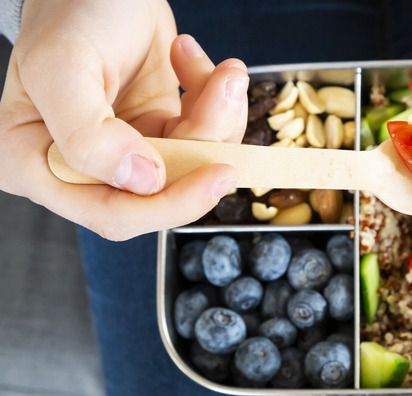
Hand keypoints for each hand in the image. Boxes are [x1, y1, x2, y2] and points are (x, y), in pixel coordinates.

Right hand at [0, 0, 247, 240]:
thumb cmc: (69, 13)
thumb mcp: (63, 66)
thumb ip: (88, 136)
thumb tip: (143, 181)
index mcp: (36, 165)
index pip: (111, 212)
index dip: (170, 203)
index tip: (215, 171)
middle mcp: (81, 169)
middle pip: (164, 194)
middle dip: (206, 147)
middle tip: (227, 97)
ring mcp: (126, 152)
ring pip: (194, 164)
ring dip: (219, 115)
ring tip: (221, 70)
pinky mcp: (161, 133)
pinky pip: (204, 136)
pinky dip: (216, 100)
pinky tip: (191, 59)